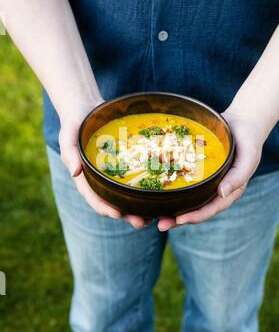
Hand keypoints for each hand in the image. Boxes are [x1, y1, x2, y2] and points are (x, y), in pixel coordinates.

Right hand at [58, 98, 148, 228]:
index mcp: (84, 177)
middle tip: (143, 223)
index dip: (105, 207)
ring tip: (155, 215)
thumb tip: (75, 173)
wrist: (85, 108)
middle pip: (113, 201)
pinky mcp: (123, 164)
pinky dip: (144, 188)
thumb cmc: (74, 123)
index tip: (118, 215)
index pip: (94, 197)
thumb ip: (69, 153)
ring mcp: (112, 173)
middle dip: (127, 214)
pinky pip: (134, 178)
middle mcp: (99, 179)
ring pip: (125, 194)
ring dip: (138, 207)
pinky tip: (158, 193)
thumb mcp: (68, 135)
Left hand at [158, 107, 265, 230]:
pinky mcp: (195, 171)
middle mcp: (215, 190)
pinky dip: (170, 188)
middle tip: (160, 224)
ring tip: (153, 214)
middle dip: (178, 219)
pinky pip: (182, 181)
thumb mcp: (248, 158)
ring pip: (186, 198)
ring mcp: (205, 181)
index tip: (180, 219)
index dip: (196, 216)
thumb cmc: (249, 141)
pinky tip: (156, 191)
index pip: (211, 209)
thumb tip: (221, 194)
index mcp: (229, 192)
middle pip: (195, 209)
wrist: (242, 123)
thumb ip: (238, 176)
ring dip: (171, 207)